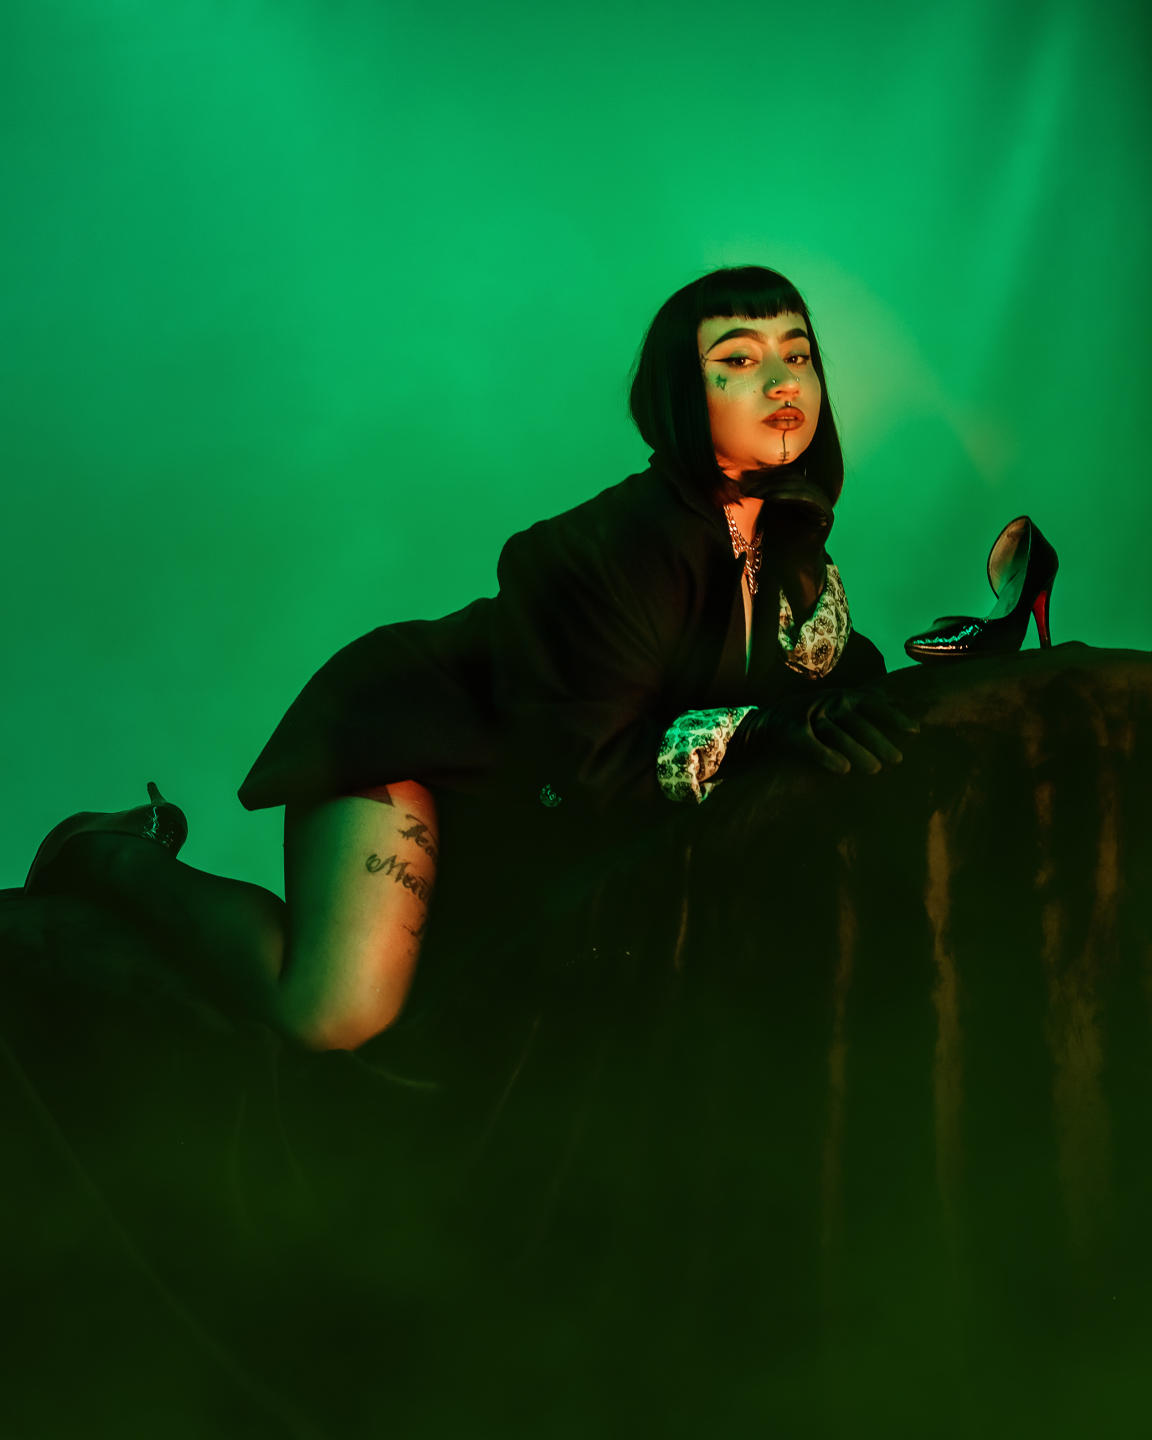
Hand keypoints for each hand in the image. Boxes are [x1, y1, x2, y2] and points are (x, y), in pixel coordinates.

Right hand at [728, 687, 919, 777]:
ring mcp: (810, 716)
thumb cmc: (811, 715)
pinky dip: (827, 756)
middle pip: (858, 723)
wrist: (766, 722)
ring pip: (838, 734)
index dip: (894, 717)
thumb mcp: (837, 701)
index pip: (873, 704)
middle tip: (897, 760)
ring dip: (858, 751)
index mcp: (843, 696)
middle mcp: (829, 702)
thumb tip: (896, 698)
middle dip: (879, 741)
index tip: (915, 732)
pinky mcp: (792, 732)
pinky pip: (812, 745)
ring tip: (875, 769)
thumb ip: (863, 701)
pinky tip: (844, 770)